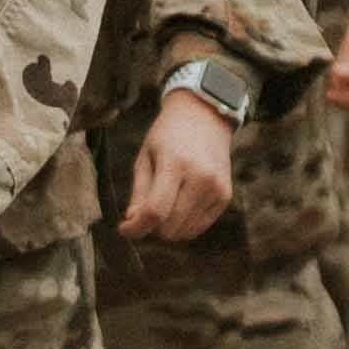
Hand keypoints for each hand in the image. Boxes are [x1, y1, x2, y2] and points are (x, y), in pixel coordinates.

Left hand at [118, 84, 239, 243]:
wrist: (204, 116)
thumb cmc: (168, 136)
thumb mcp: (146, 156)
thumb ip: (139, 191)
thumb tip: (133, 221)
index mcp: (175, 163)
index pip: (155, 210)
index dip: (136, 227)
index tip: (123, 229)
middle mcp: (200, 177)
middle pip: (169, 226)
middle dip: (151, 227)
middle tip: (144, 211)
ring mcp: (216, 188)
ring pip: (184, 232)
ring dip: (168, 227)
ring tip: (163, 204)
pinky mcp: (225, 196)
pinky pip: (198, 227)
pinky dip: (184, 224)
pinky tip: (179, 204)